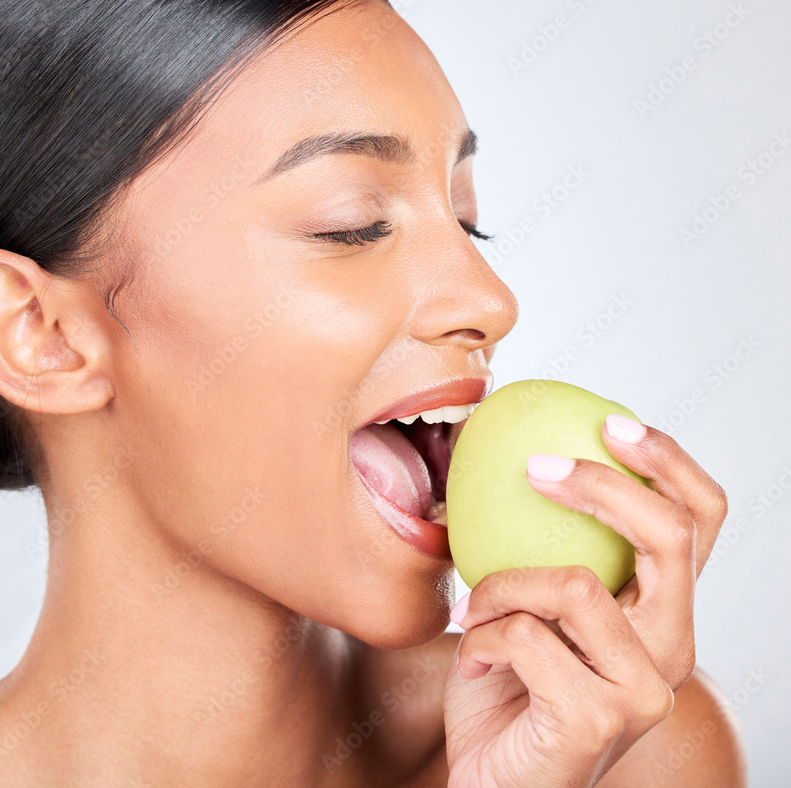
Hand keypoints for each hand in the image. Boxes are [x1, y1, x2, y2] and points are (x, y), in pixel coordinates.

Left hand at [442, 415, 727, 787]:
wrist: (491, 780)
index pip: (701, 522)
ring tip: (475, 612)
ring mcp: (640, 690)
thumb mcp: (527, 602)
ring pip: (576, 585)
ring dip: (502, 586)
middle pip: (668, 537)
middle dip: (600, 487)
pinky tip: (474, 662)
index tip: (610, 422)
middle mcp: (669, 648)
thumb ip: (539, 547)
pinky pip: (528, 637)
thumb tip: (512, 453)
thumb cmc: (507, 685)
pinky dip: (484, 637)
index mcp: (659, 611)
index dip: (669, 463)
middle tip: (536, 467)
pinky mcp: (597, 720)